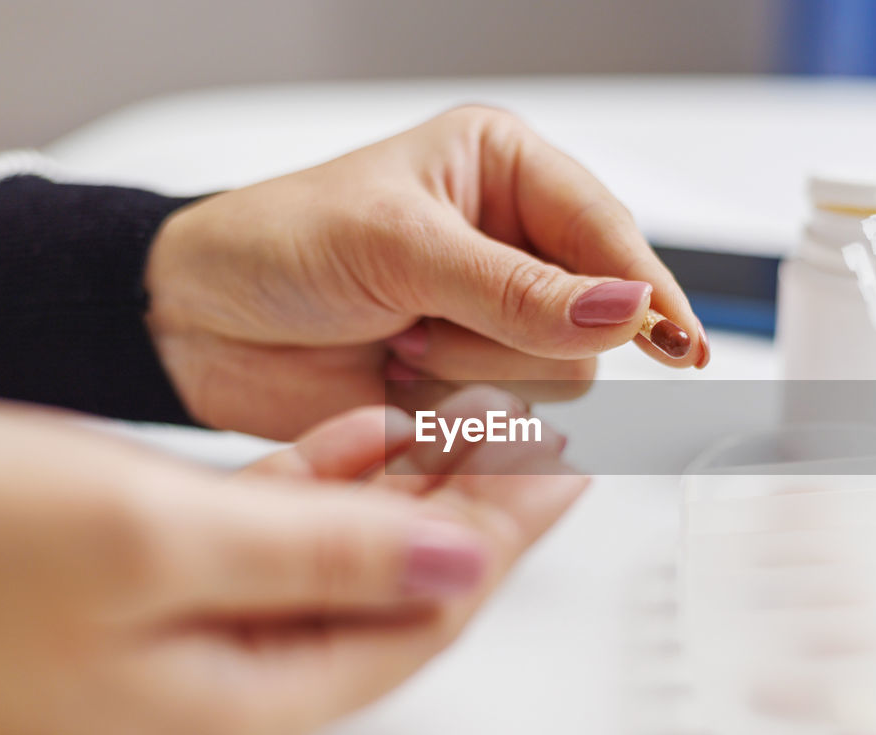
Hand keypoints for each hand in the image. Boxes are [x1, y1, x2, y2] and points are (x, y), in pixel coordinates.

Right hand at [0, 392, 583, 734]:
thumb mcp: (164, 535)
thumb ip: (331, 555)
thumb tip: (462, 563)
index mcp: (235, 715)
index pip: (421, 619)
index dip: (504, 537)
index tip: (567, 472)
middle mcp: (221, 702)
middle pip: (390, 594)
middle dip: (469, 507)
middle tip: (539, 437)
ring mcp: (185, 655)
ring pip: (338, 563)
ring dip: (403, 488)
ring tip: (478, 421)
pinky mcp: (151, 603)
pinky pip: (272, 548)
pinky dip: (319, 485)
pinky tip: (366, 432)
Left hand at [145, 105, 707, 439]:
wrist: (195, 325)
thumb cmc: (278, 245)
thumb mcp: (397, 247)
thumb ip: (516, 290)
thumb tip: (624, 310)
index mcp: (504, 173)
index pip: (607, 234)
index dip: (646, 288)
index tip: (679, 341)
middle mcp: (511, 247)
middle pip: (593, 322)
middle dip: (512, 336)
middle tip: (427, 322)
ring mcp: (491, 321)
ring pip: (557, 378)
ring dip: (473, 375)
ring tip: (398, 343)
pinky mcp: (466, 384)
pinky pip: (509, 419)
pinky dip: (452, 411)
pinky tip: (396, 379)